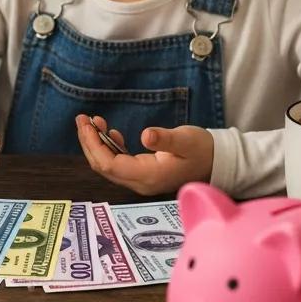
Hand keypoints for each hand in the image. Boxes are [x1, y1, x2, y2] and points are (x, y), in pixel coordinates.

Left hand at [76, 114, 213, 195]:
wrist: (219, 162)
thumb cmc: (203, 150)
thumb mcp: (186, 140)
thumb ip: (166, 139)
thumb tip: (146, 136)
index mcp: (148, 176)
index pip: (109, 165)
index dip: (93, 144)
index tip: (86, 123)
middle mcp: (141, 182)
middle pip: (104, 166)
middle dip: (89, 142)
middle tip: (82, 119)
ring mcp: (142, 180)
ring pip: (109, 165)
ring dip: (97, 144)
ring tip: (91, 121)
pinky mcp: (144, 174)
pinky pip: (119, 163)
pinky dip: (109, 147)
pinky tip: (110, 132)